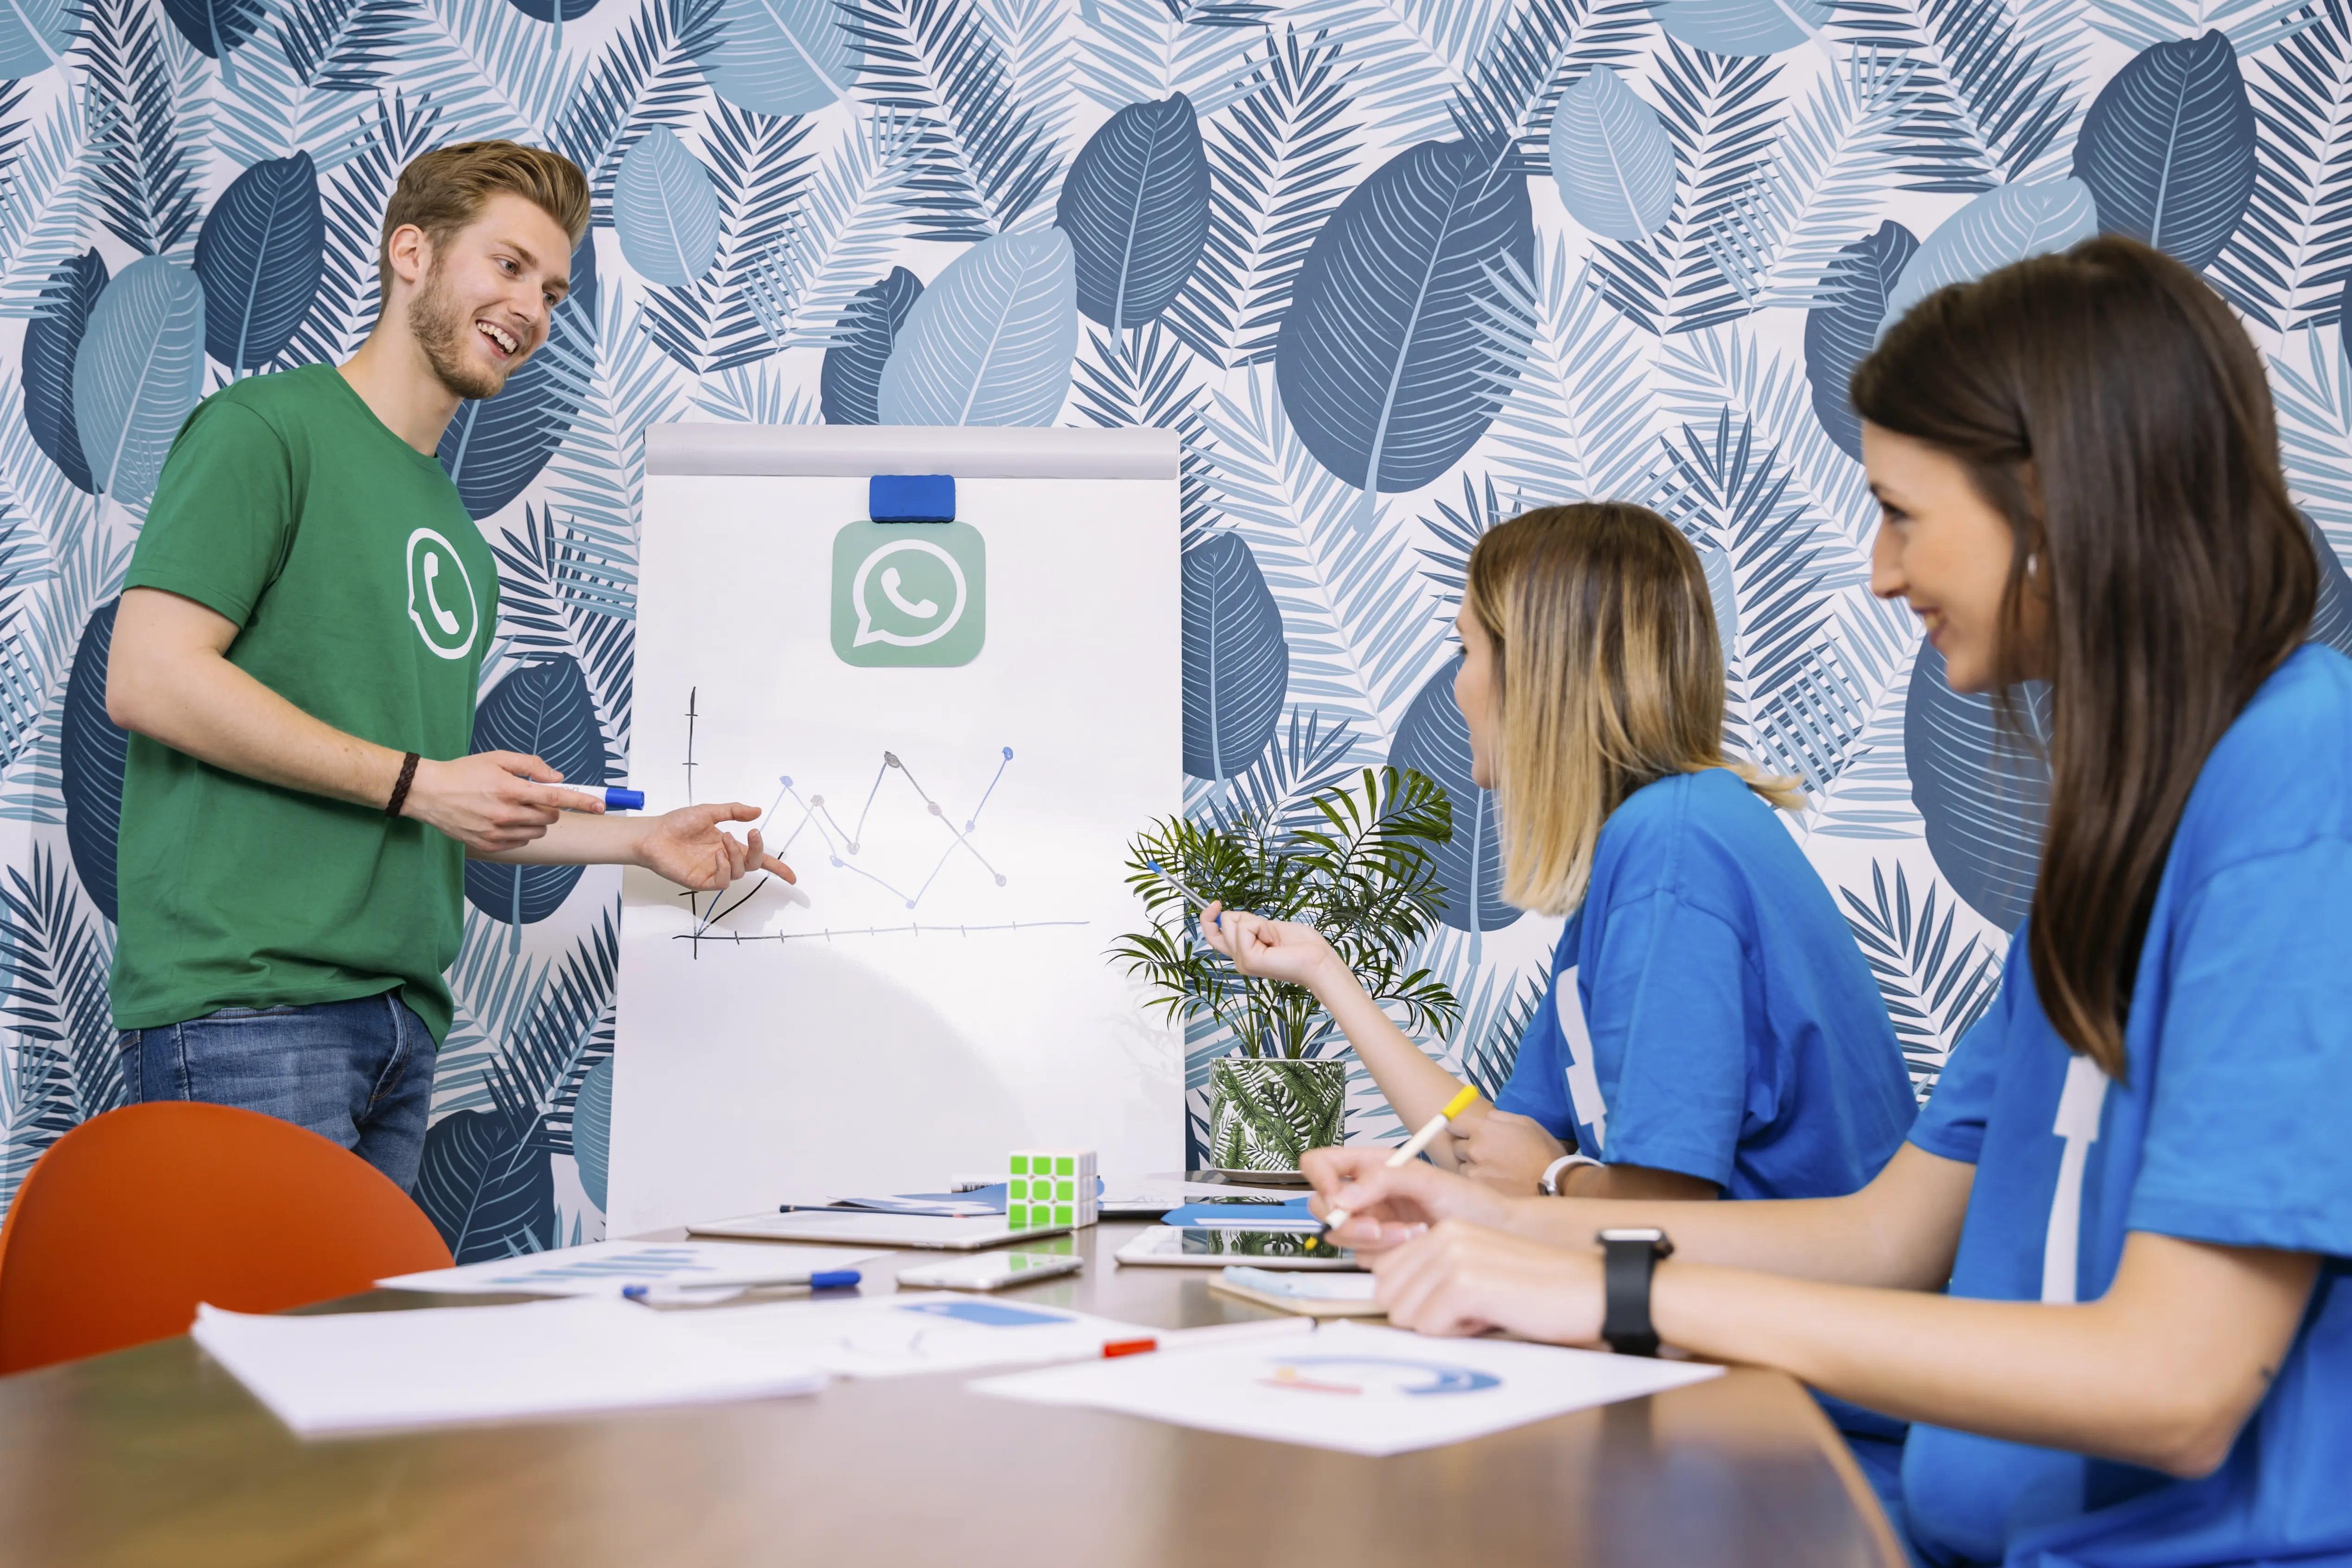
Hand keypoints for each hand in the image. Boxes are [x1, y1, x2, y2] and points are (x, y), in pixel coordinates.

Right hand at [405, 750, 603, 853]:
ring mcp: (497, 832)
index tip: (600, 805)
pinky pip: (521, 841)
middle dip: (549, 806)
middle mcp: (505, 814)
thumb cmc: (464, 772)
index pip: (556, 797)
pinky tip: (503, 819)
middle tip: (531, 796)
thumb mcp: (497, 758)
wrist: (428, 793)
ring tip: (514, 807)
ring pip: (538, 831)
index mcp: (510, 789)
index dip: (581, 801)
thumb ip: (531, 765)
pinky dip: (521, 831)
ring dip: (536, 820)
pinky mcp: (489, 845)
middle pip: (550, 816)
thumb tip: (557, 778)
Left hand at [634, 803, 795, 890]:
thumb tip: (757, 811)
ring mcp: (713, 872)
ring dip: (737, 855)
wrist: (653, 835)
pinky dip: (725, 867)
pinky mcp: (701, 882)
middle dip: (759, 850)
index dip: (776, 868)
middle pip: (753, 864)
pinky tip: (717, 855)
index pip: (757, 858)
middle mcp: (724, 860)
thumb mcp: (709, 811)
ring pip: (740, 872)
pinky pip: (722, 880)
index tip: (792, 877)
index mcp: (728, 845)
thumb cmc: (677, 824)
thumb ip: (733, 811)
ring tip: (723, 839)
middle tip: (753, 833)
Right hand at [1196, 905, 1344, 993]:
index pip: (1212, 934)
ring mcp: (1242, 962)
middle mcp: (1239, 960)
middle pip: (1225, 922)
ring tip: (1275, 939)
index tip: (1215, 903)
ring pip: (1235, 922)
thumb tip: (1227, 915)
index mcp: (1243, 953)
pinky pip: (1246, 927)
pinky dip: (1263, 927)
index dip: (1208, 917)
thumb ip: (1247, 924)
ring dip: (1259, 923)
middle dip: (1248, 917)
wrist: (1319, 961)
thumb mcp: (1268, 927)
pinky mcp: (1248, 960)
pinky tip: (1274, 942)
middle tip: (1271, 933)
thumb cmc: (1302, 945)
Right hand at [1300, 1144, 1516, 1250]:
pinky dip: (1387, 1255)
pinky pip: (1363, 1257)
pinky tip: (1416, 1244)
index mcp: (1372, 1165)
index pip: (1320, 1164)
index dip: (1319, 1180)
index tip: (1338, 1200)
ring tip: (1415, 1232)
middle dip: (1350, 1221)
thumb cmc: (1472, 1201)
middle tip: (1380, 1229)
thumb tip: (1341, 1197)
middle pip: (1323, 1206)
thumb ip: (1382, 1180)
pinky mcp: (1383, 1250)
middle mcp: (1367, 1193)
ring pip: (1343, 1236)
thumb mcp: (1428, 1179)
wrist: (1496, 1235)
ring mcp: (1373, 1222)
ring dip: (1377, 1240)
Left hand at [1371, 1220, 1605, 1342]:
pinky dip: (1458, 1335)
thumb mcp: (1478, 1273)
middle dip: (1422, 1316)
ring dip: (1442, 1326)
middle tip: (1470, 1311)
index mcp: (1445, 1231)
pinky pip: (1429, 1327)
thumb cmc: (1538, 1290)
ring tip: (1484, 1312)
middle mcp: (1444, 1236)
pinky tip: (1492, 1318)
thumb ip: (1435, 1280)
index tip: (1449, 1306)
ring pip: (1405, 1314)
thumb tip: (1393, 1306)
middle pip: (1387, 1295)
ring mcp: (1452, 1257)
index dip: (1413, 1302)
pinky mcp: (1465, 1283)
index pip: (1385, 1274)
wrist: (1589, 1290)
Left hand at [1448, 1106, 1567, 1194]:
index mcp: (1483, 1130)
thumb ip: (1498, 1118)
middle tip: (1487, 1153)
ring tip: (1495, 1171)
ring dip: (1473, 1166)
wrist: (1554, 1182)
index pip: (1452, 1124)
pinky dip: (1479, 1182)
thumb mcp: (1525, 1123)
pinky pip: (1471, 1183)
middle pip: (1456, 1146)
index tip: (1464, 1132)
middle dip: (1467, 1147)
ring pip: (1463, 1166)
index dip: (1458, 1127)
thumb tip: (1482, 1119)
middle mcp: (1473, 1150)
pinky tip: (1496, 1183)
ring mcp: (1474, 1173)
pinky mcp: (1478, 1191)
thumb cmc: (1542, 1150)